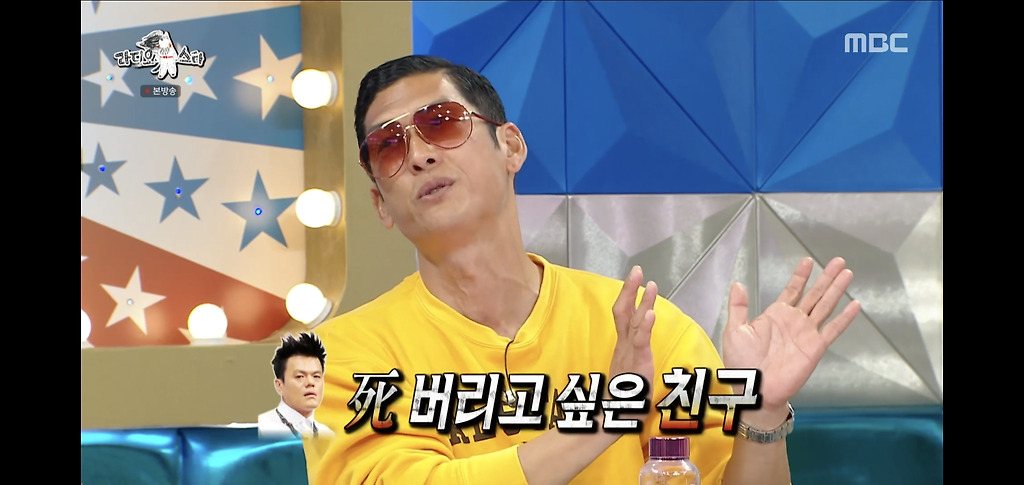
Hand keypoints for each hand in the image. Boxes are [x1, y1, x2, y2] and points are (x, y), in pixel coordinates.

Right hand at [609, 266, 657, 391]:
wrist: (616, 418)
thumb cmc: (625, 398)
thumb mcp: (630, 374)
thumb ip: (634, 362)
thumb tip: (640, 353)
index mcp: (623, 346)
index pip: (623, 315)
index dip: (627, 296)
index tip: (634, 279)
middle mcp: (624, 345)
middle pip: (624, 311)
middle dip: (630, 289)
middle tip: (636, 270)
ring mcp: (629, 353)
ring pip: (634, 322)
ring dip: (642, 301)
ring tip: (650, 284)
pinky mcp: (637, 362)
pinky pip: (640, 341)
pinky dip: (645, 326)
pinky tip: (650, 312)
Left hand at [722, 257, 860, 410]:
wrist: (755, 389)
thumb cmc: (742, 364)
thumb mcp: (734, 331)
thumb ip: (738, 307)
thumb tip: (738, 284)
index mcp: (775, 315)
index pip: (792, 290)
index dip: (801, 276)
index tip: (808, 261)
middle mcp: (794, 321)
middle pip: (814, 294)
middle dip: (826, 277)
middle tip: (839, 261)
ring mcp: (806, 333)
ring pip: (826, 306)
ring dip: (837, 290)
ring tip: (847, 273)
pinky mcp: (815, 347)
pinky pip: (833, 330)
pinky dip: (844, 318)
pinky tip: (855, 305)